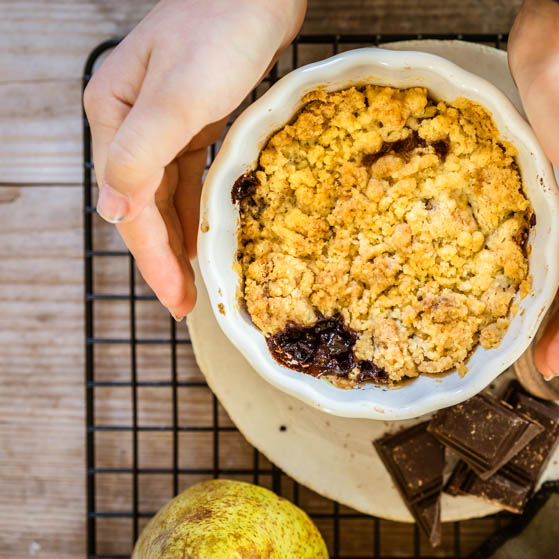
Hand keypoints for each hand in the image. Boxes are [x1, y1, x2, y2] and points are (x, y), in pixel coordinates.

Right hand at [84, 0, 304, 318]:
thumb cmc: (221, 30)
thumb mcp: (179, 96)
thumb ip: (141, 154)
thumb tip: (111, 210)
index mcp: (115, 115)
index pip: (129, 204)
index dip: (153, 258)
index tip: (177, 300)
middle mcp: (132, 121)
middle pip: (143, 203)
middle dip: (164, 257)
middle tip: (187, 304)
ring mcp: (163, 119)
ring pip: (165, 192)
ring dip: (178, 236)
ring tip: (196, 280)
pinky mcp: (195, 115)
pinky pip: (189, 173)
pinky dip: (195, 204)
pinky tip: (206, 231)